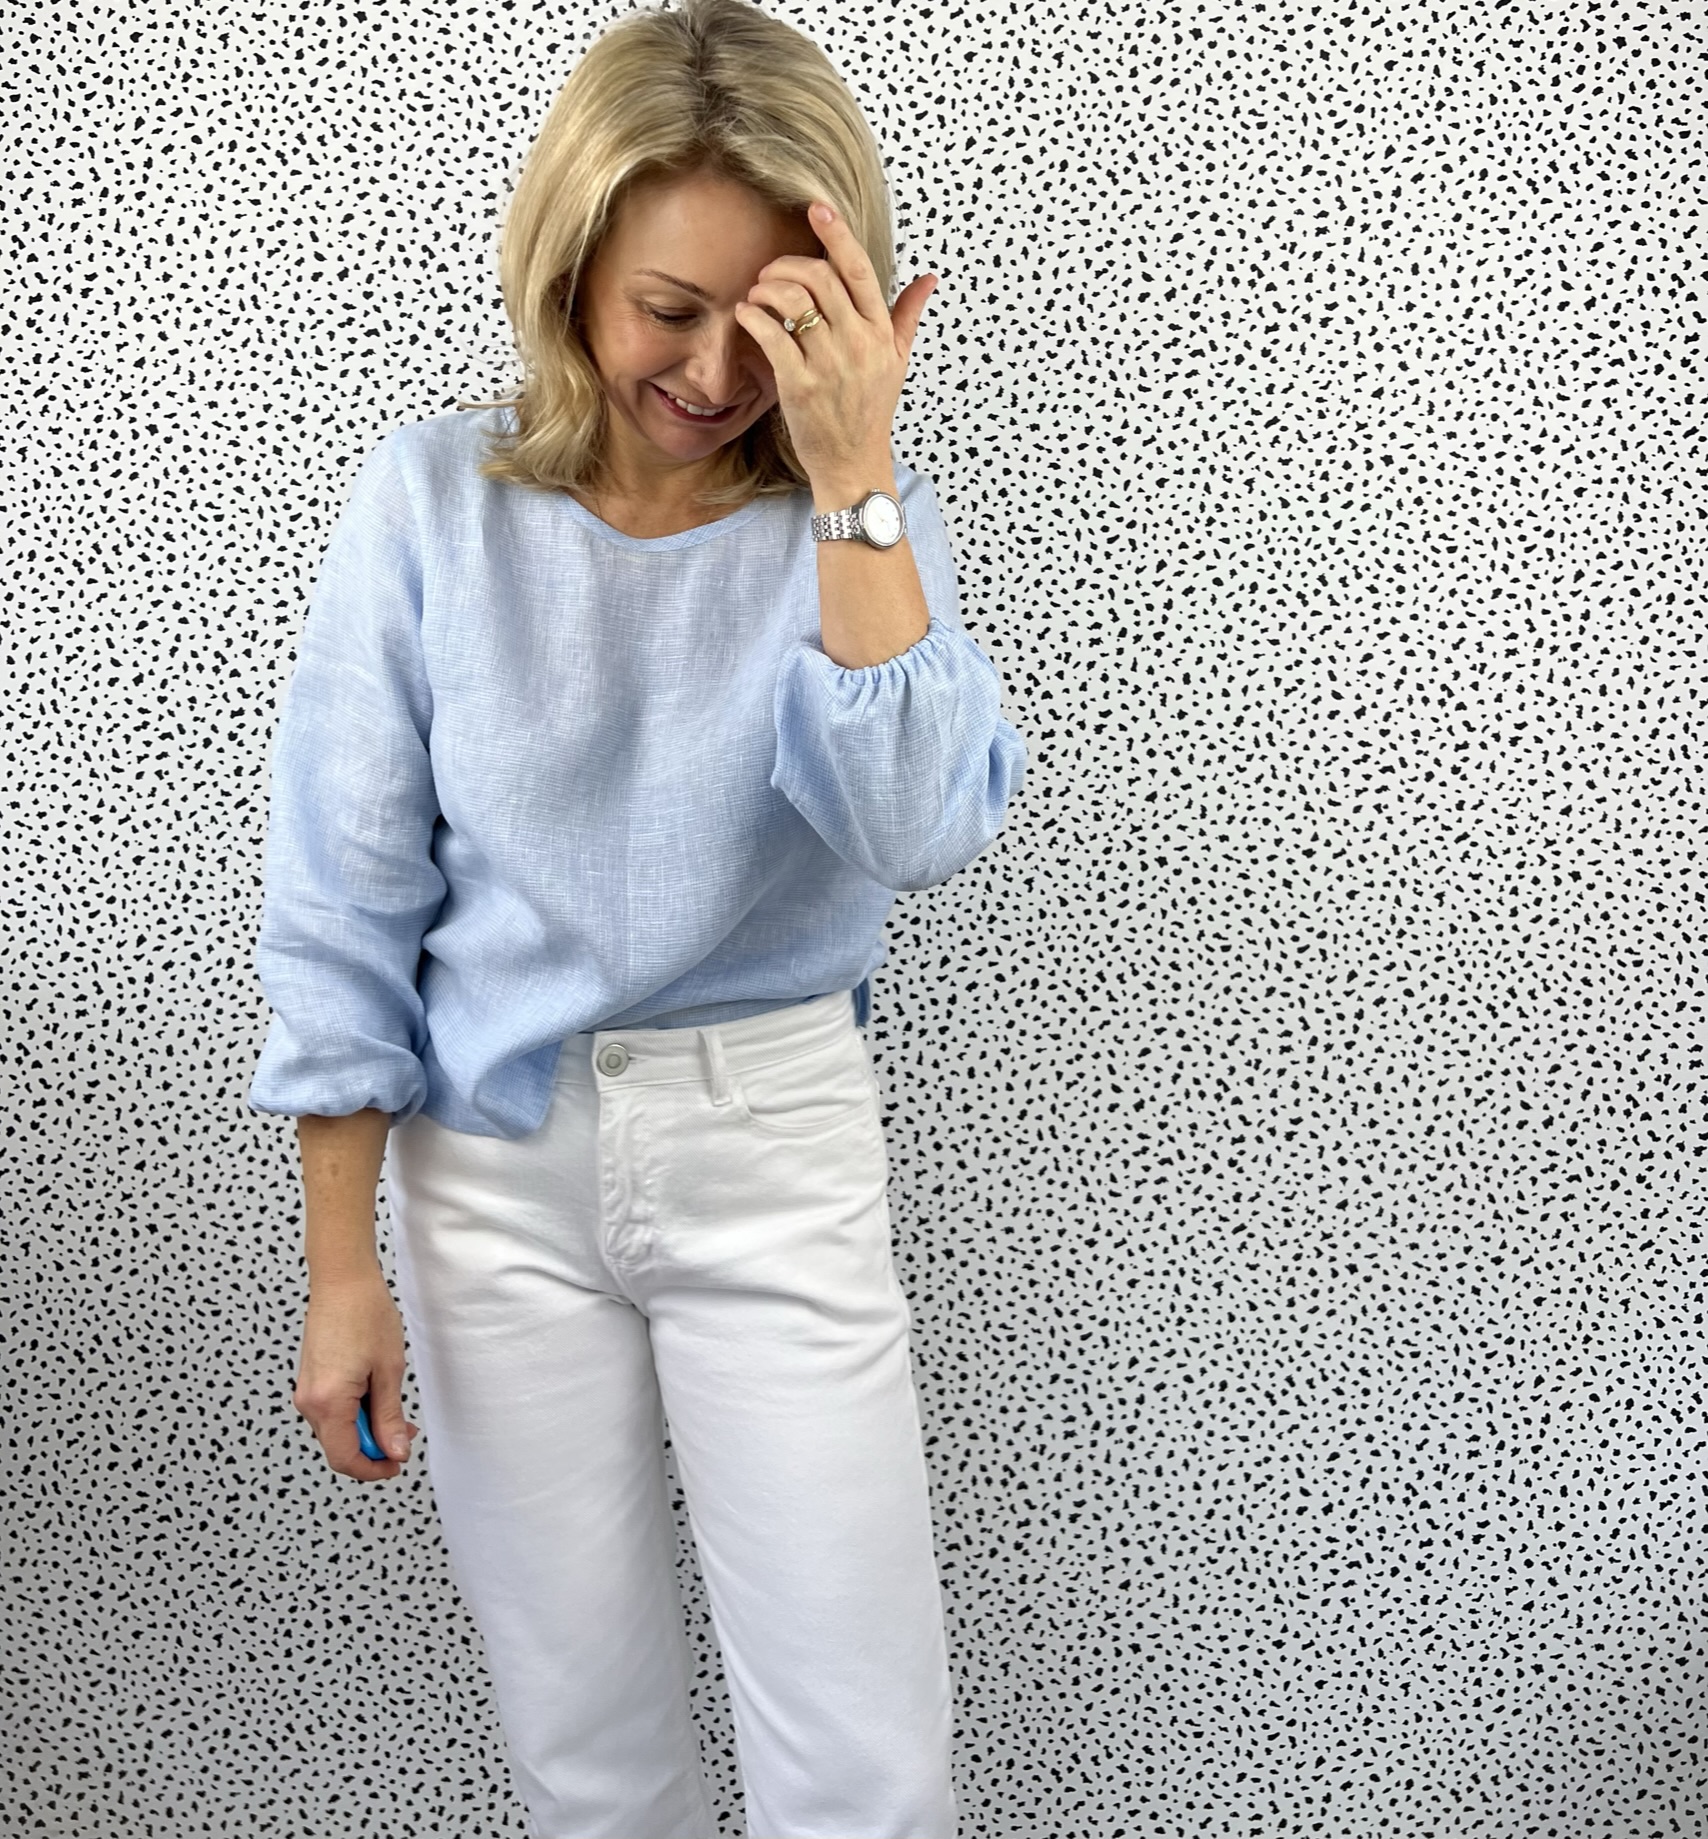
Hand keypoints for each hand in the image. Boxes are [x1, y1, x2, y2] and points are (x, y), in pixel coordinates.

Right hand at [294, 1268, 417, 1480]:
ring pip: (335, 1429)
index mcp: (328, 1402)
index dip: (372, 1469)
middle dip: (373, 1448)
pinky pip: (330, 1411)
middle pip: (339, 1446)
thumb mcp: (388, 1370)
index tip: (396, 1464)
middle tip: (405, 1433)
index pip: (345, 1458)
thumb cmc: (365, 1314)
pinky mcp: (310, 1380)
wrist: (342, 1280)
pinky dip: (353, 1413)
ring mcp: (306, 1390)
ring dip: (365, 1429)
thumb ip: (390, 1416)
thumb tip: (395, 1451)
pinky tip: (375, 1397)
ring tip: (395, 1411)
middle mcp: (309, 1400)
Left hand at [734, 200, 937, 489]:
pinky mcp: (800, 386)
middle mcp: (858, 344)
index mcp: (880, 332)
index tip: (816, 208)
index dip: (837, 234)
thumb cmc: (870, 411)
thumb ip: (907, 316)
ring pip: (795, 301)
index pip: (859, 270)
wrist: (853, 464)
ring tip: (757, 295)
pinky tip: (746, 315)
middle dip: (789, 265)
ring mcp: (829, 365)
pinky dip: (753, 317)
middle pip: (822, 277)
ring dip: (767, 288)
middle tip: (771, 272)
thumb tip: (929, 279)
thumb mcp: (896, 361)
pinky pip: (773, 336)